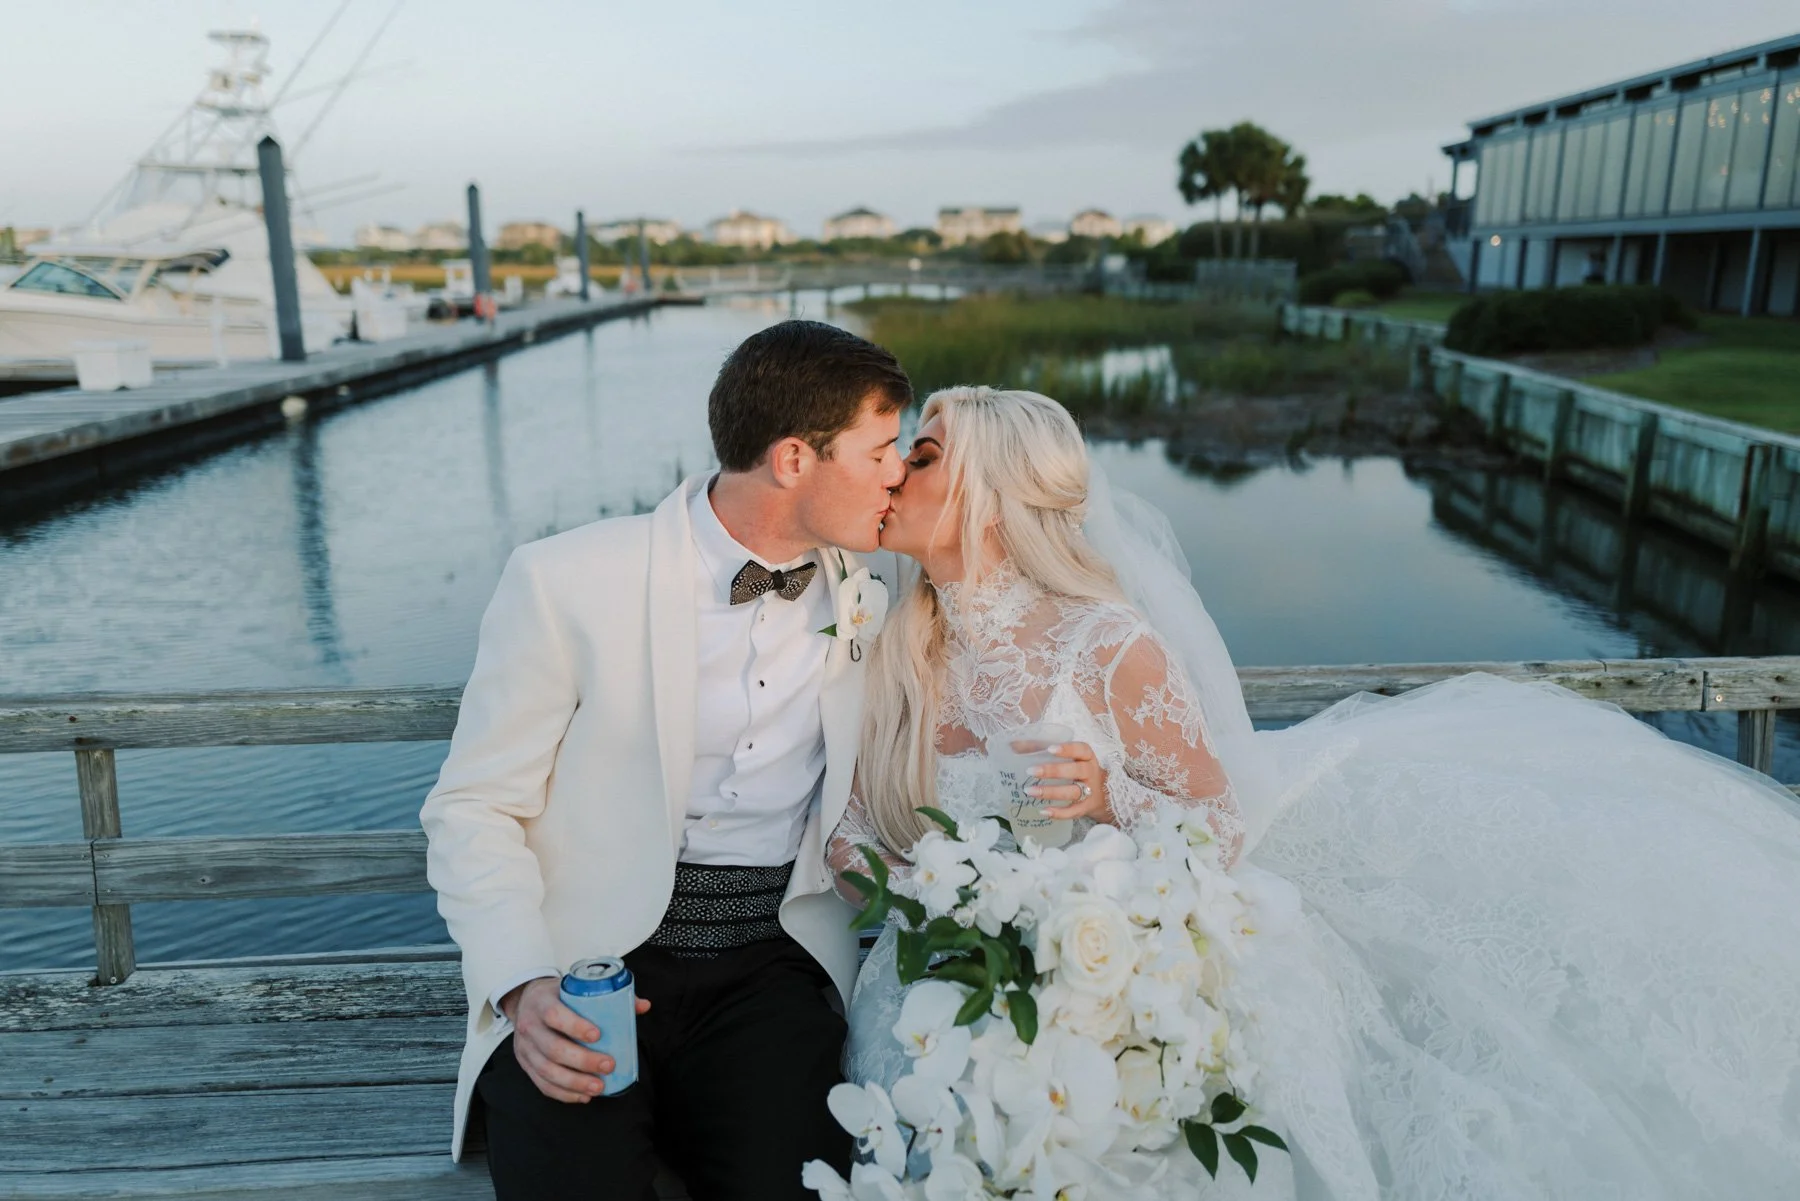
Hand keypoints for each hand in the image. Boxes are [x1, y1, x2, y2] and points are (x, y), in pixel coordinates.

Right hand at [499, 976, 651, 1103]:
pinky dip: (564, 1093)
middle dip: (583, 1061)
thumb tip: (644, 1006)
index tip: (598, 1036)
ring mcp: (525, 1048)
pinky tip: (584, 1096)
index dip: (575, 1027)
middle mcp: (529, 1026)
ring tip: (599, 1087)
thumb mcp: (575, 988)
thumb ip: (609, 995)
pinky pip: (542, 1084)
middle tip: (609, 1065)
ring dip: (575, 1083)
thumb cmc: (558, 996)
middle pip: (553, 1049)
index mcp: (542, 1002)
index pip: (554, 1015)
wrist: (526, 1001)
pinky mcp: (526, 1065)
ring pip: (547, 1071)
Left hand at [1026, 740, 1111, 823]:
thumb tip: (1013, 745)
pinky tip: (1043, 811)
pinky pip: (1073, 811)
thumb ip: (1042, 749)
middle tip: (1031, 771)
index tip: (1050, 749)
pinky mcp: (1085, 808)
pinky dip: (1059, 813)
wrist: (1101, 793)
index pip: (1081, 749)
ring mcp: (1090, 791)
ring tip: (1030, 791)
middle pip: (1076, 770)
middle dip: (1053, 771)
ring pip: (1073, 792)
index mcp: (1086, 757)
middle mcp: (1090, 773)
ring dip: (1051, 792)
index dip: (1067, 749)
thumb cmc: (1075, 769)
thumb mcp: (1066, 757)